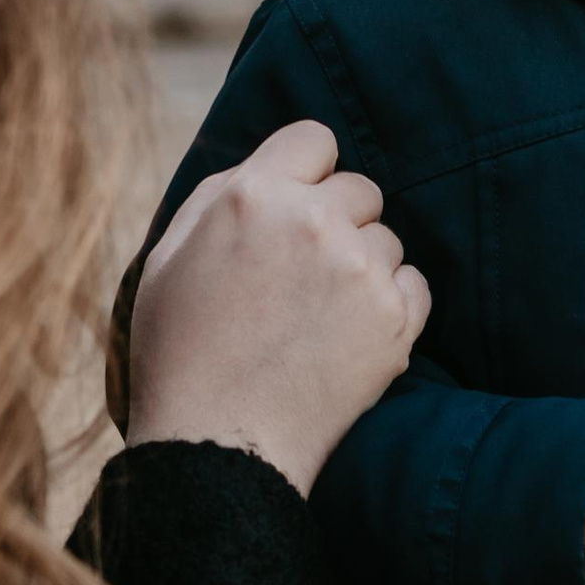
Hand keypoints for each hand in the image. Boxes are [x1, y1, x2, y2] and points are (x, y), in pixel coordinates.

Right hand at [125, 122, 427, 490]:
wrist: (218, 446)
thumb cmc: (181, 354)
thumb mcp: (170, 256)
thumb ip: (223, 195)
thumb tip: (272, 165)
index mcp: (252, 196)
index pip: (315, 138)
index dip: (307, 172)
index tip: (298, 207)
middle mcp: (313, 221)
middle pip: (360, 189)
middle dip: (337, 222)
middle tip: (301, 277)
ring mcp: (360, 270)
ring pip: (386, 239)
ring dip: (362, 267)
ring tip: (316, 318)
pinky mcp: (396, 319)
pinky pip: (414, 284)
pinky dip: (390, 306)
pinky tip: (347, 337)